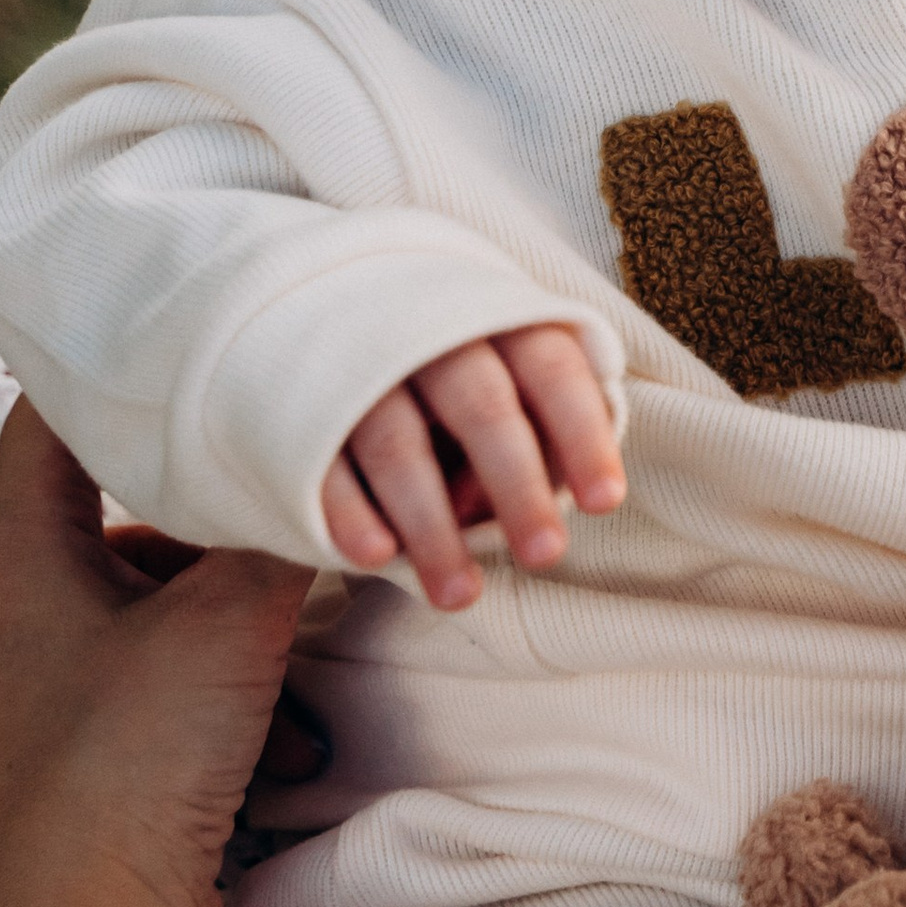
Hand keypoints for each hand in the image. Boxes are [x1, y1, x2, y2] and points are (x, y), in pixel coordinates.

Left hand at [0, 402, 313, 906]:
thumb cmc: (125, 767)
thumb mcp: (223, 626)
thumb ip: (282, 538)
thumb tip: (340, 480)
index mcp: (12, 550)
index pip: (58, 415)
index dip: (133, 374)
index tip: (212, 346)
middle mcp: (16, 604)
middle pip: (120, 504)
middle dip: (214, 500)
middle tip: (291, 468)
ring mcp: (50, 678)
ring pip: (153, 592)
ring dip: (232, 598)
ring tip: (301, 601)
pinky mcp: (90, 742)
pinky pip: (165, 668)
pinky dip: (225, 672)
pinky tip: (286, 706)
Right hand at [321, 325, 623, 609]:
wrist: (323, 309)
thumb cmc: (451, 365)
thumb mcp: (503, 371)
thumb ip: (539, 425)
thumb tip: (558, 495)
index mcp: (494, 319)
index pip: (551, 369)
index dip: (581, 434)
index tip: (605, 503)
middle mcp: (428, 336)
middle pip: (481, 407)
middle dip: (517, 484)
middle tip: (546, 556)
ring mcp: (357, 368)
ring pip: (398, 447)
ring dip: (432, 527)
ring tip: (460, 597)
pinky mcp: (300, 408)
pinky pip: (324, 464)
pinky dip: (349, 512)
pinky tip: (376, 558)